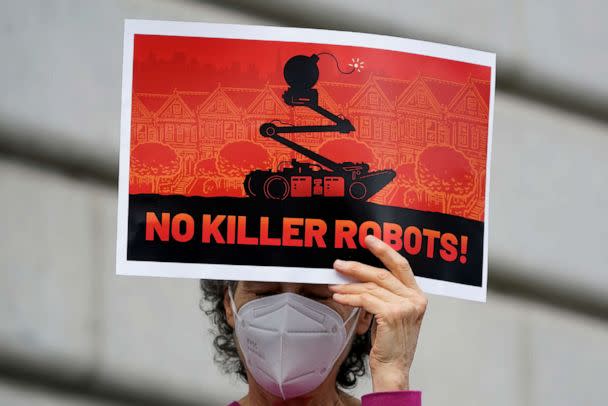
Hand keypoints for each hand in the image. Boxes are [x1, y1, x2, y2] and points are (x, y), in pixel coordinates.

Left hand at [330, 234, 426, 391]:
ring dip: (348, 285)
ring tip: (334, 285)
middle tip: (340, 263)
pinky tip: (340, 297)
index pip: (401, 265)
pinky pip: (365, 299)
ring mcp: (405, 306)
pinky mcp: (391, 314)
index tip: (369, 239)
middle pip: (383, 273)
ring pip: (371, 287)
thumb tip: (360, 277)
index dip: (384, 250)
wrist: (394, 369)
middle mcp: (414, 299)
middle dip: (358, 266)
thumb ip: (385, 294)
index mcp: (417, 296)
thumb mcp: (394, 314)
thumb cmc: (391, 344)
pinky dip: (350, 297)